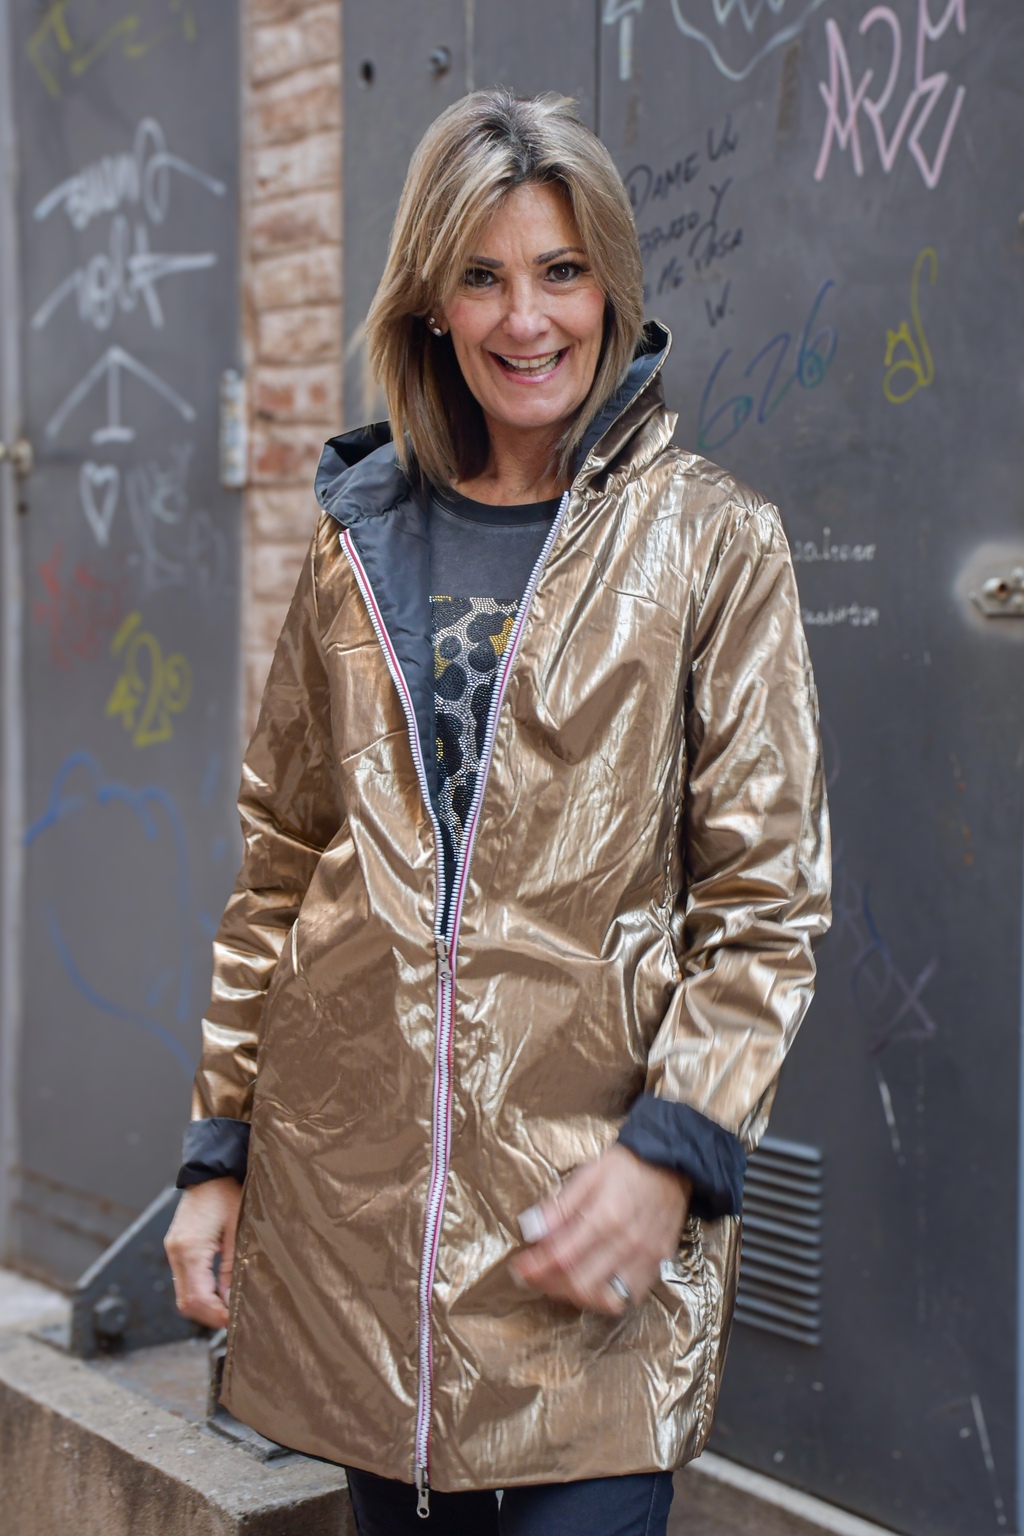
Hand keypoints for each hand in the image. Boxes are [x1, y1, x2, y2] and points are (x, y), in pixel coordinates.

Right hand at [164, 1177, 242, 1328]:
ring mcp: (173, 1250)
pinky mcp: (176, 1248)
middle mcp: (176, 1252)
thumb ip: (231, 1268)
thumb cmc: (227, 1195)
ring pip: (182, 1295)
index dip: (216, 1315)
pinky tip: (218, 1292)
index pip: (198, 1298)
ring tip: (228, 1307)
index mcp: (190, 1249)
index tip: (235, 1321)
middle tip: (233, 1319)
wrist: (210, 1171)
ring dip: (203, 1307)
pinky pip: (183, 1281)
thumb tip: (231, 1302)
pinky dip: (198, 1293)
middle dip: (208, 1316)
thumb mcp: (237, 1231)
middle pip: (186, 1302)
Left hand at [509, 1145, 690, 1315]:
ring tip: (562, 1283)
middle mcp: (625, 1243)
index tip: (520, 1268)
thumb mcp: (587, 1175)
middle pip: (580, 1282)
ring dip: (578, 1296)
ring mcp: (644, 1257)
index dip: (536, 1267)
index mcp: (605, 1217)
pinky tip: (594, 1283)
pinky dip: (608, 1297)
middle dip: (551, 1285)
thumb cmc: (626, 1166)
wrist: (670, 1163)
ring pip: (606, 1298)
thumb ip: (560, 1206)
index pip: (562, 1256)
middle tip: (536, 1277)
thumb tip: (531, 1229)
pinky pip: (630, 1296)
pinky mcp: (657, 1263)